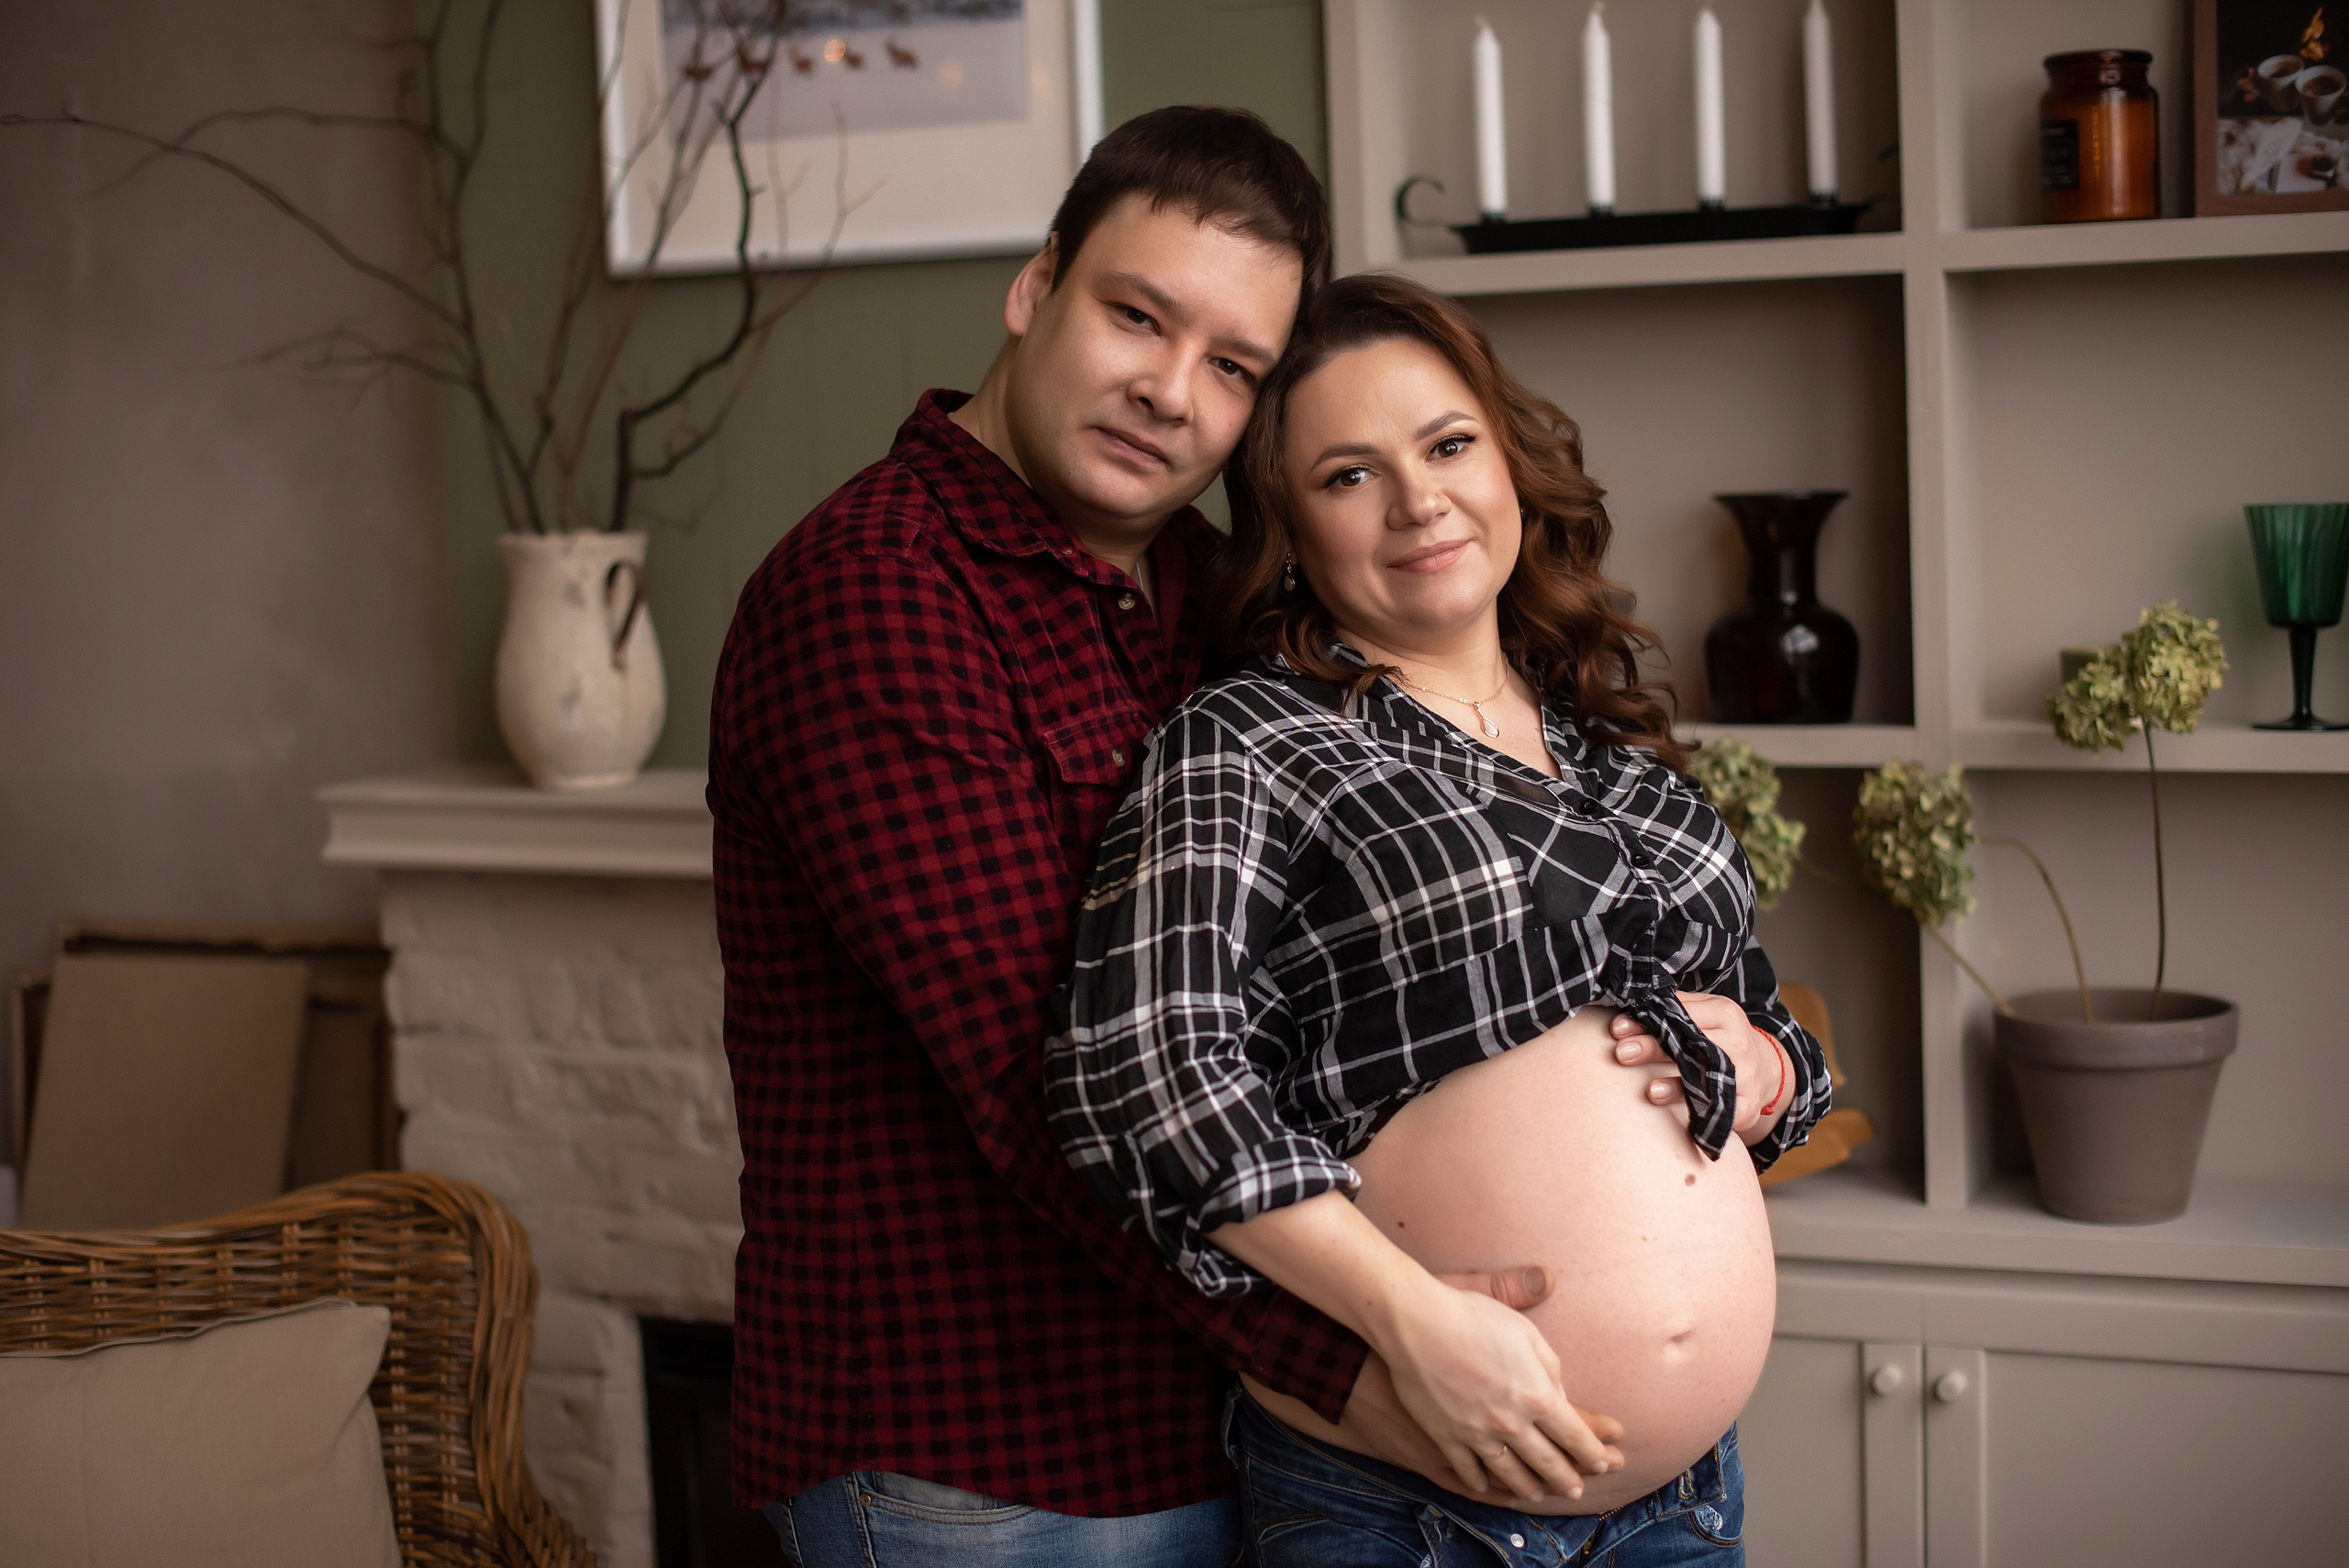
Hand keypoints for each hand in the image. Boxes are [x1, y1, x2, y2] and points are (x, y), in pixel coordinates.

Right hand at [1341, 1268, 1624, 1500]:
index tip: (1603, 1463)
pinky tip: (1486, 1487)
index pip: (1575, 1435)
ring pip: (1509, 1474)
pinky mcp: (1446, 1437)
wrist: (1415, 1323)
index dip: (1592, 1453)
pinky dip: (1480, 1483)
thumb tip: (1560, 1395)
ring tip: (1537, 1494)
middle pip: (1547, 1462)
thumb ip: (1550, 1367)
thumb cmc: (1473, 1316)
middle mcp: (1511, 1423)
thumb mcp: (1525, 1331)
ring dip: (1528, 1488)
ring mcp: (1477, 1434)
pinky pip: (1468, 1470)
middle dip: (1566, 1479)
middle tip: (1575, 1490)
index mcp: (1537, 1395)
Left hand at [1608, 993, 1784, 1137]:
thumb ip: (1676, 1007)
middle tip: (1621, 1053)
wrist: (1765, 1069)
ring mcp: (1746, 1075)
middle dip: (1654, 1047)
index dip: (1649, 1020)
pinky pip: (1726, 1112)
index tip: (1617, 1028)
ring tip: (1650, 1090)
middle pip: (1692, 1044)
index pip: (1683, 1014)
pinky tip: (1684, 1120)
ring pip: (1708, 1079)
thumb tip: (1633, 1003)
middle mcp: (1739, 1042)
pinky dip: (1705, 1116)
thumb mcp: (1707, 1013)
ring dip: (1677, 1086)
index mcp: (1725, 1013)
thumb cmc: (1722, 1038)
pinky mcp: (1748, 1105)